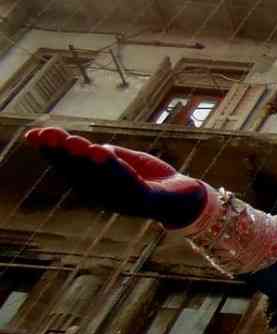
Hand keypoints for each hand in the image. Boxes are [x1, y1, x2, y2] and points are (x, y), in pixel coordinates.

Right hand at [25, 127, 207, 228]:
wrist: (186, 198)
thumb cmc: (151, 178)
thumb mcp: (124, 161)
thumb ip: (105, 155)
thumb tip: (84, 147)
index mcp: (95, 186)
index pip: (69, 167)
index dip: (51, 152)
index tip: (33, 135)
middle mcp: (104, 195)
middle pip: (80, 172)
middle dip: (63, 153)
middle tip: (48, 135)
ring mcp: (124, 199)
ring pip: (101, 177)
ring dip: (85, 158)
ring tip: (73, 142)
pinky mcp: (145, 199)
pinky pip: (127, 182)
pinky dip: (113, 167)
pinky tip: (102, 153)